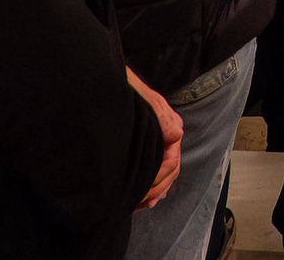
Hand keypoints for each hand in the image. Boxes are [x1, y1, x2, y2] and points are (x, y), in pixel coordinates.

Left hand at [127, 68, 182, 209]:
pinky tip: (144, 197)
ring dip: (157, 190)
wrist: (108, 79)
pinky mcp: (147, 143)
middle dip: (158, 188)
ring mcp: (158, 138)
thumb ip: (159, 116)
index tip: (143, 192)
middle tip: (141, 202)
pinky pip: (157, 169)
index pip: (171, 160)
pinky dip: (153, 186)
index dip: (159, 179)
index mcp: (169, 124)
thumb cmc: (124, 88)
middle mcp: (167, 132)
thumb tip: (176, 134)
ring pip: (166, 172)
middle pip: (171, 169)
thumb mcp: (141, 99)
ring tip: (144, 203)